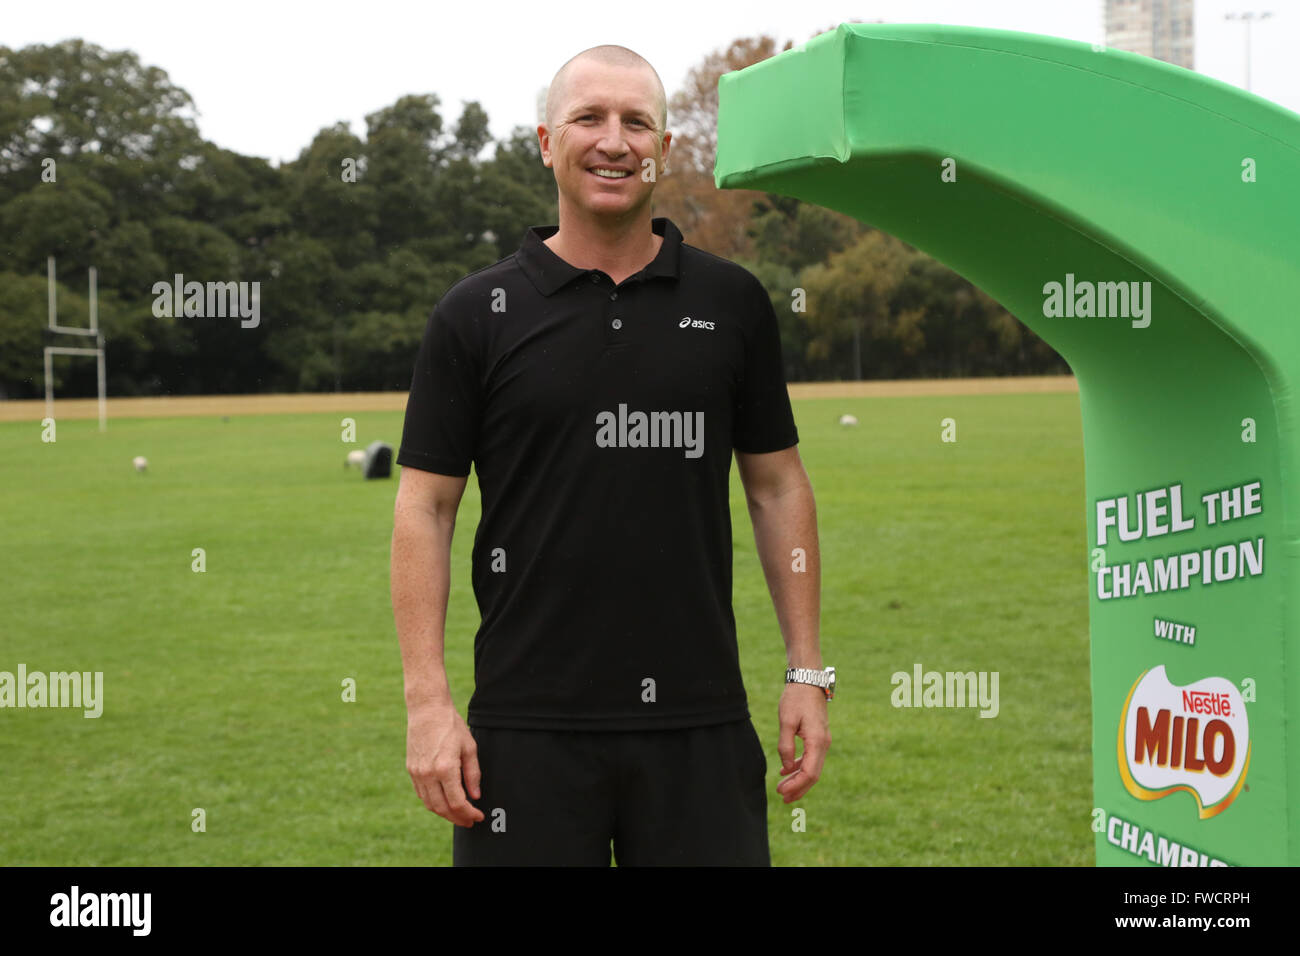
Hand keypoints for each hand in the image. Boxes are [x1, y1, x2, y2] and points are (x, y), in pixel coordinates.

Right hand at [406, 703, 484, 826]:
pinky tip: (443, 802)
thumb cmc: (451, 725)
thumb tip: (475, 796)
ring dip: (444, 813)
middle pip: (442, 808)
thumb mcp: (469, 748)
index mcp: (445, 768)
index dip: (469, 813)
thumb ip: (473, 774)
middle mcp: (428, 774)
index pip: (457, 802)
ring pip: (430, 804)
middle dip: (457, 818)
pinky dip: (433, 802)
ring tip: (458, 814)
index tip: (478, 816)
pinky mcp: (411, 770)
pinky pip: (421, 794)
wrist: (427, 710)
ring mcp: (417, 773)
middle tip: (469, 821)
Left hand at [775, 682, 829, 802]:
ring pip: (813, 768)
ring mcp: (823, 741)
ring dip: (799, 780)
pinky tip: (786, 771)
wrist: (808, 681)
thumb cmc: (796, 699)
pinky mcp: (819, 737)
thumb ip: (785, 746)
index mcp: (817, 741)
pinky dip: (800, 767)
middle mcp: (824, 744)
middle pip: (813, 775)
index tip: (781, 792)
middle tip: (782, 798)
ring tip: (783, 789)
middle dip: (798, 788)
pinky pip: (811, 758)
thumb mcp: (786, 721)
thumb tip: (786, 768)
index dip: (796, 785)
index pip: (810, 773)